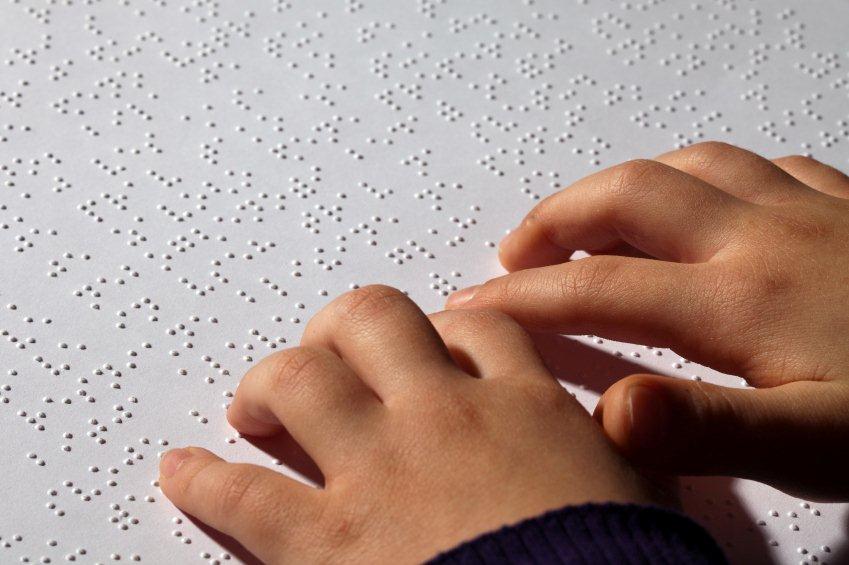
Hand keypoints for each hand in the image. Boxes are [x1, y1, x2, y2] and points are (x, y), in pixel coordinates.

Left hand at [158, 286, 664, 563]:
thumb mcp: (641, 498)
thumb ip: (619, 450)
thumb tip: (619, 430)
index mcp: (525, 408)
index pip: (476, 328)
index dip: (444, 328)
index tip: (429, 342)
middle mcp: (444, 418)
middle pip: (373, 318)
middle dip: (342, 328)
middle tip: (330, 350)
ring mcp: (380, 473)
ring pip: (301, 379)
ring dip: (270, 383)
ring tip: (256, 402)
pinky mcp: (330, 543)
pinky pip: (246, 495)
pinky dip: (203, 480)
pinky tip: (182, 471)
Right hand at [446, 142, 848, 500]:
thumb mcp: (822, 446)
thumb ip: (710, 429)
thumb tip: (610, 414)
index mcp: (741, 299)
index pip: (597, 287)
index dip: (522, 298)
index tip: (471, 306)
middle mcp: (761, 238)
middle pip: (628, 199)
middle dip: (555, 221)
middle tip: (514, 252)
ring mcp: (807, 212)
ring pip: (689, 167)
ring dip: (623, 187)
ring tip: (590, 216)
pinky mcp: (847, 206)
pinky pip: (762, 165)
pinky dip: (708, 176)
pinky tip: (709, 198)